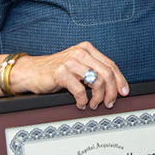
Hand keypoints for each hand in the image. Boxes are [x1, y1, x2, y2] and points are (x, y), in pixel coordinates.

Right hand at [9, 41, 128, 109]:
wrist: (31, 72)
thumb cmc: (55, 71)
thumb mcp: (78, 66)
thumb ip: (93, 70)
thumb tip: (114, 86)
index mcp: (87, 49)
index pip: (111, 65)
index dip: (120, 80)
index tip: (124, 92)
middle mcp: (81, 53)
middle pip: (107, 74)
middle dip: (111, 92)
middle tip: (109, 103)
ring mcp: (71, 62)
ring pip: (96, 82)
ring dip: (98, 98)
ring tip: (93, 104)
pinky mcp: (61, 73)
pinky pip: (80, 90)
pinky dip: (83, 101)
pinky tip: (81, 104)